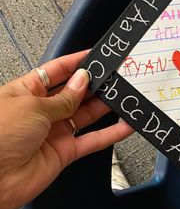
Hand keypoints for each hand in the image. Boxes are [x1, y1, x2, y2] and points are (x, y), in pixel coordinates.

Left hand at [0, 50, 132, 208]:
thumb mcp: (32, 106)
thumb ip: (63, 97)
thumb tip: (82, 82)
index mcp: (26, 91)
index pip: (57, 71)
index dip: (77, 62)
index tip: (96, 55)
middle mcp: (40, 111)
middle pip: (75, 92)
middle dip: (94, 83)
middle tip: (114, 75)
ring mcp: (53, 132)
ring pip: (86, 114)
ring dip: (105, 106)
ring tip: (123, 95)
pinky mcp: (63, 153)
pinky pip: (92, 141)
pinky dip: (110, 134)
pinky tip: (124, 125)